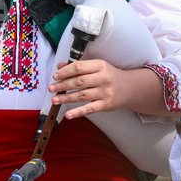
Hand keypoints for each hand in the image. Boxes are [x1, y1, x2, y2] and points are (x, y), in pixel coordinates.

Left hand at [49, 60, 171, 117]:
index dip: (65, 71)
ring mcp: (105, 92)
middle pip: (79, 82)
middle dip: (63, 85)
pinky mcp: (106, 104)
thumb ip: (78, 66)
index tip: (55, 76)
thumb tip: (59, 67)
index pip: (79, 67)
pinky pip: (89, 109)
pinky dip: (77, 112)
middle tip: (51, 88)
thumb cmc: (108, 76)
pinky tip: (67, 115)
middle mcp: (103, 78)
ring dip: (66, 98)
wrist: (128, 88)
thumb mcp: (96, 67)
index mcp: (100, 65)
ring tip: (54, 100)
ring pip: (82, 95)